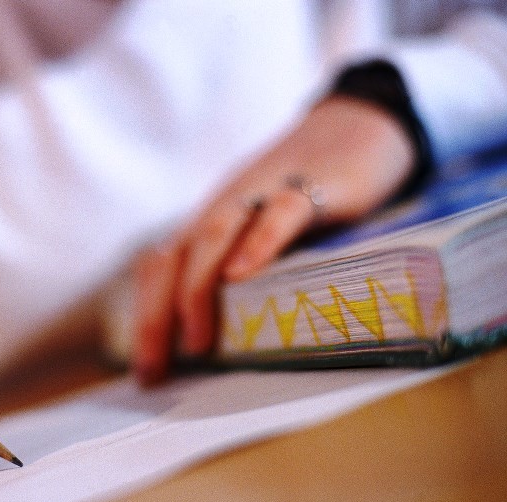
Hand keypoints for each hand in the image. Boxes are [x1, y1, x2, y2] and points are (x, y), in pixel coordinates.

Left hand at [132, 95, 415, 384]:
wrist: (362, 122)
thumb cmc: (314, 193)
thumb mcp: (272, 233)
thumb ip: (253, 272)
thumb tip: (237, 340)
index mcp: (212, 221)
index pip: (160, 268)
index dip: (146, 316)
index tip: (146, 372)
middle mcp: (226, 205)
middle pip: (173, 257)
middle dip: (155, 316)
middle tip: (153, 371)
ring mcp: (265, 189)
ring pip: (214, 234)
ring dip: (196, 290)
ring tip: (197, 343)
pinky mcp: (314, 183)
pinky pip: (281, 211)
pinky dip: (258, 242)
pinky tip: (242, 275)